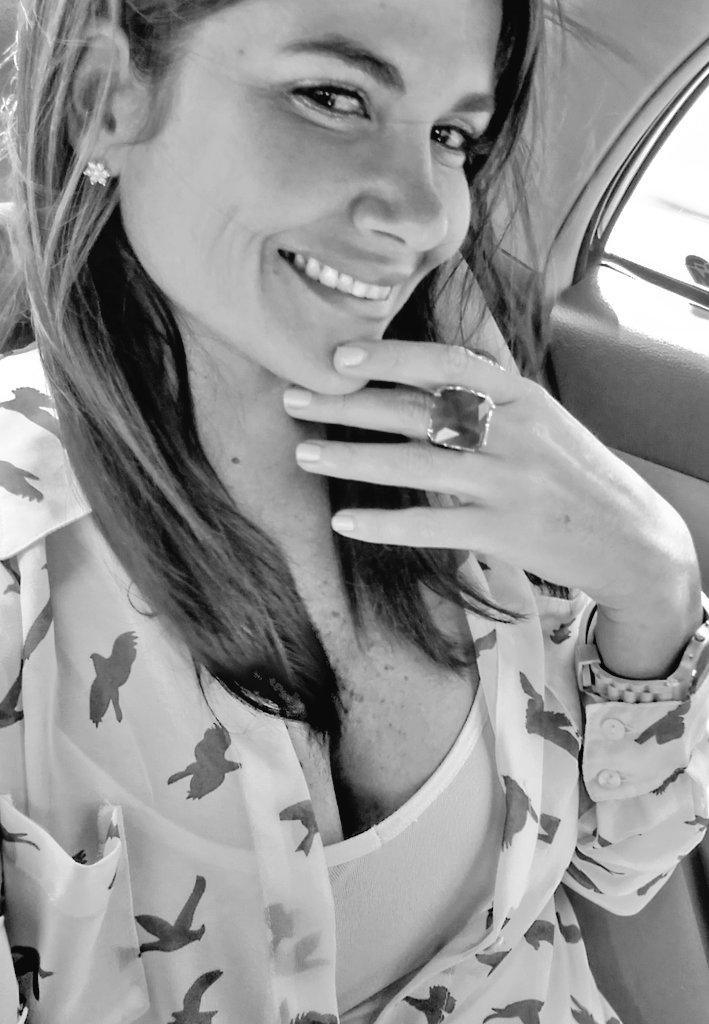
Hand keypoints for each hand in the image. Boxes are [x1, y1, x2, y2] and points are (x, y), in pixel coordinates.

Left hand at [283, 339, 695, 614]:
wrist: (632, 540)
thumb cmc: (577, 475)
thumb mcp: (544, 419)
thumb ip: (491, 395)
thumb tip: (433, 364)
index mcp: (523, 396)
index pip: (447, 364)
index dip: (389, 358)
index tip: (338, 356)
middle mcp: (514, 432)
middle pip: (415, 411)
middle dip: (347, 405)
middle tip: (293, 399)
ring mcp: (509, 483)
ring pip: (413, 465)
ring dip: (351, 458)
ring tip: (303, 454)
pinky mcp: (504, 532)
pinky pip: (431, 526)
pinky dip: (384, 523)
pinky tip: (345, 522)